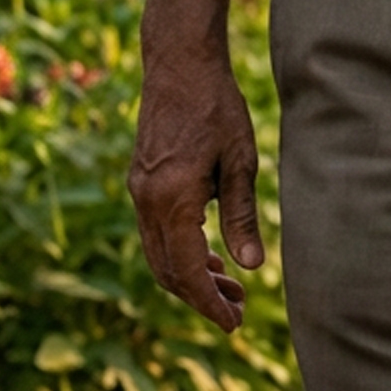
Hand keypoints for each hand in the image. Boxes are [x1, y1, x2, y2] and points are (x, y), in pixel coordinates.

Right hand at [128, 46, 262, 332]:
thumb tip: (251, 267)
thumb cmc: (218, 107)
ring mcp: (139, 192)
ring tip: (229, 286)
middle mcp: (147, 202)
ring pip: (159, 254)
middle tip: (237, 311)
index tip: (232, 324)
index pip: (187, 270)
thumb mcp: (240, 159)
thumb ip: (241, 215)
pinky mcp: (142, 183)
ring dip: (190, 275)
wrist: (180, 66)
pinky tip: (209, 253)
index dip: (209, 302)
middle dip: (201, 296)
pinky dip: (180, 250)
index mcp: (172, 200)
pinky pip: (156, 232)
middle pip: (168, 270)